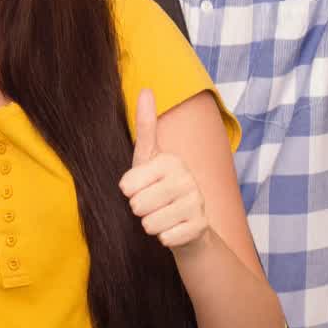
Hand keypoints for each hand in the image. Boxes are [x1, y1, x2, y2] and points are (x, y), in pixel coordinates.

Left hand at [120, 89, 208, 250]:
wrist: (188, 226)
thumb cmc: (158, 188)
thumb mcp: (146, 158)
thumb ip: (145, 126)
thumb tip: (146, 89)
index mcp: (169, 160)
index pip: (126, 185)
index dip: (128, 192)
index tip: (141, 186)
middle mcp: (187, 178)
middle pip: (137, 205)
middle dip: (139, 210)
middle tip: (154, 205)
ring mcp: (197, 203)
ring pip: (149, 223)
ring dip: (151, 225)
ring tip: (163, 216)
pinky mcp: (201, 227)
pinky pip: (165, 238)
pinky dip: (164, 238)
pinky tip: (174, 229)